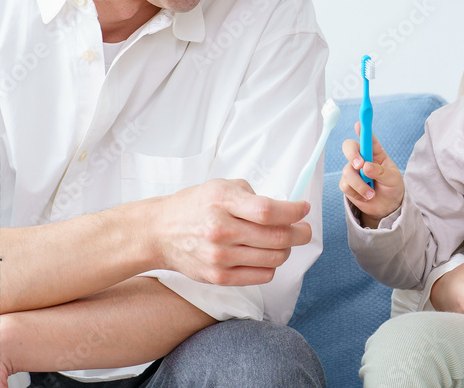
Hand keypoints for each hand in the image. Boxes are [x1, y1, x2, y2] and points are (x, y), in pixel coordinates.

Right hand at [147, 178, 312, 285]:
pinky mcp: (218, 277)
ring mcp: (220, 257)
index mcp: (223, 202)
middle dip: (300, 233)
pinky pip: (262, 275)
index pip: (269, 211)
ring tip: (283, 241)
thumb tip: (286, 209)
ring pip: (275, 258)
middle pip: (277, 237)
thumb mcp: (222, 186)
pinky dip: (271, 265)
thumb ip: (253, 196)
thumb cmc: (195, 206)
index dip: (294, 211)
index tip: (303, 208)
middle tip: (304, 229)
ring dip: (287, 249)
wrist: (159, 232)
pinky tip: (266, 255)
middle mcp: (221, 230)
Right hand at [339, 123, 404, 227]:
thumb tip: (365, 167)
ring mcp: (353, 170)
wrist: (387, 206)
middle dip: (352, 154)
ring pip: (347, 171)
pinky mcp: (347, 184)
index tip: (359, 123)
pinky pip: (345, 185)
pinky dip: (357, 193)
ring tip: (372, 193)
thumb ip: (381, 172)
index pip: (368, 137)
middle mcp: (362, 158)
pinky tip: (366, 196)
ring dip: (360, 184)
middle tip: (359, 164)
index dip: (363, 128)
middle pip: (349, 147)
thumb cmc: (392, 187)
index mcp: (375, 152)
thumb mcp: (393, 179)